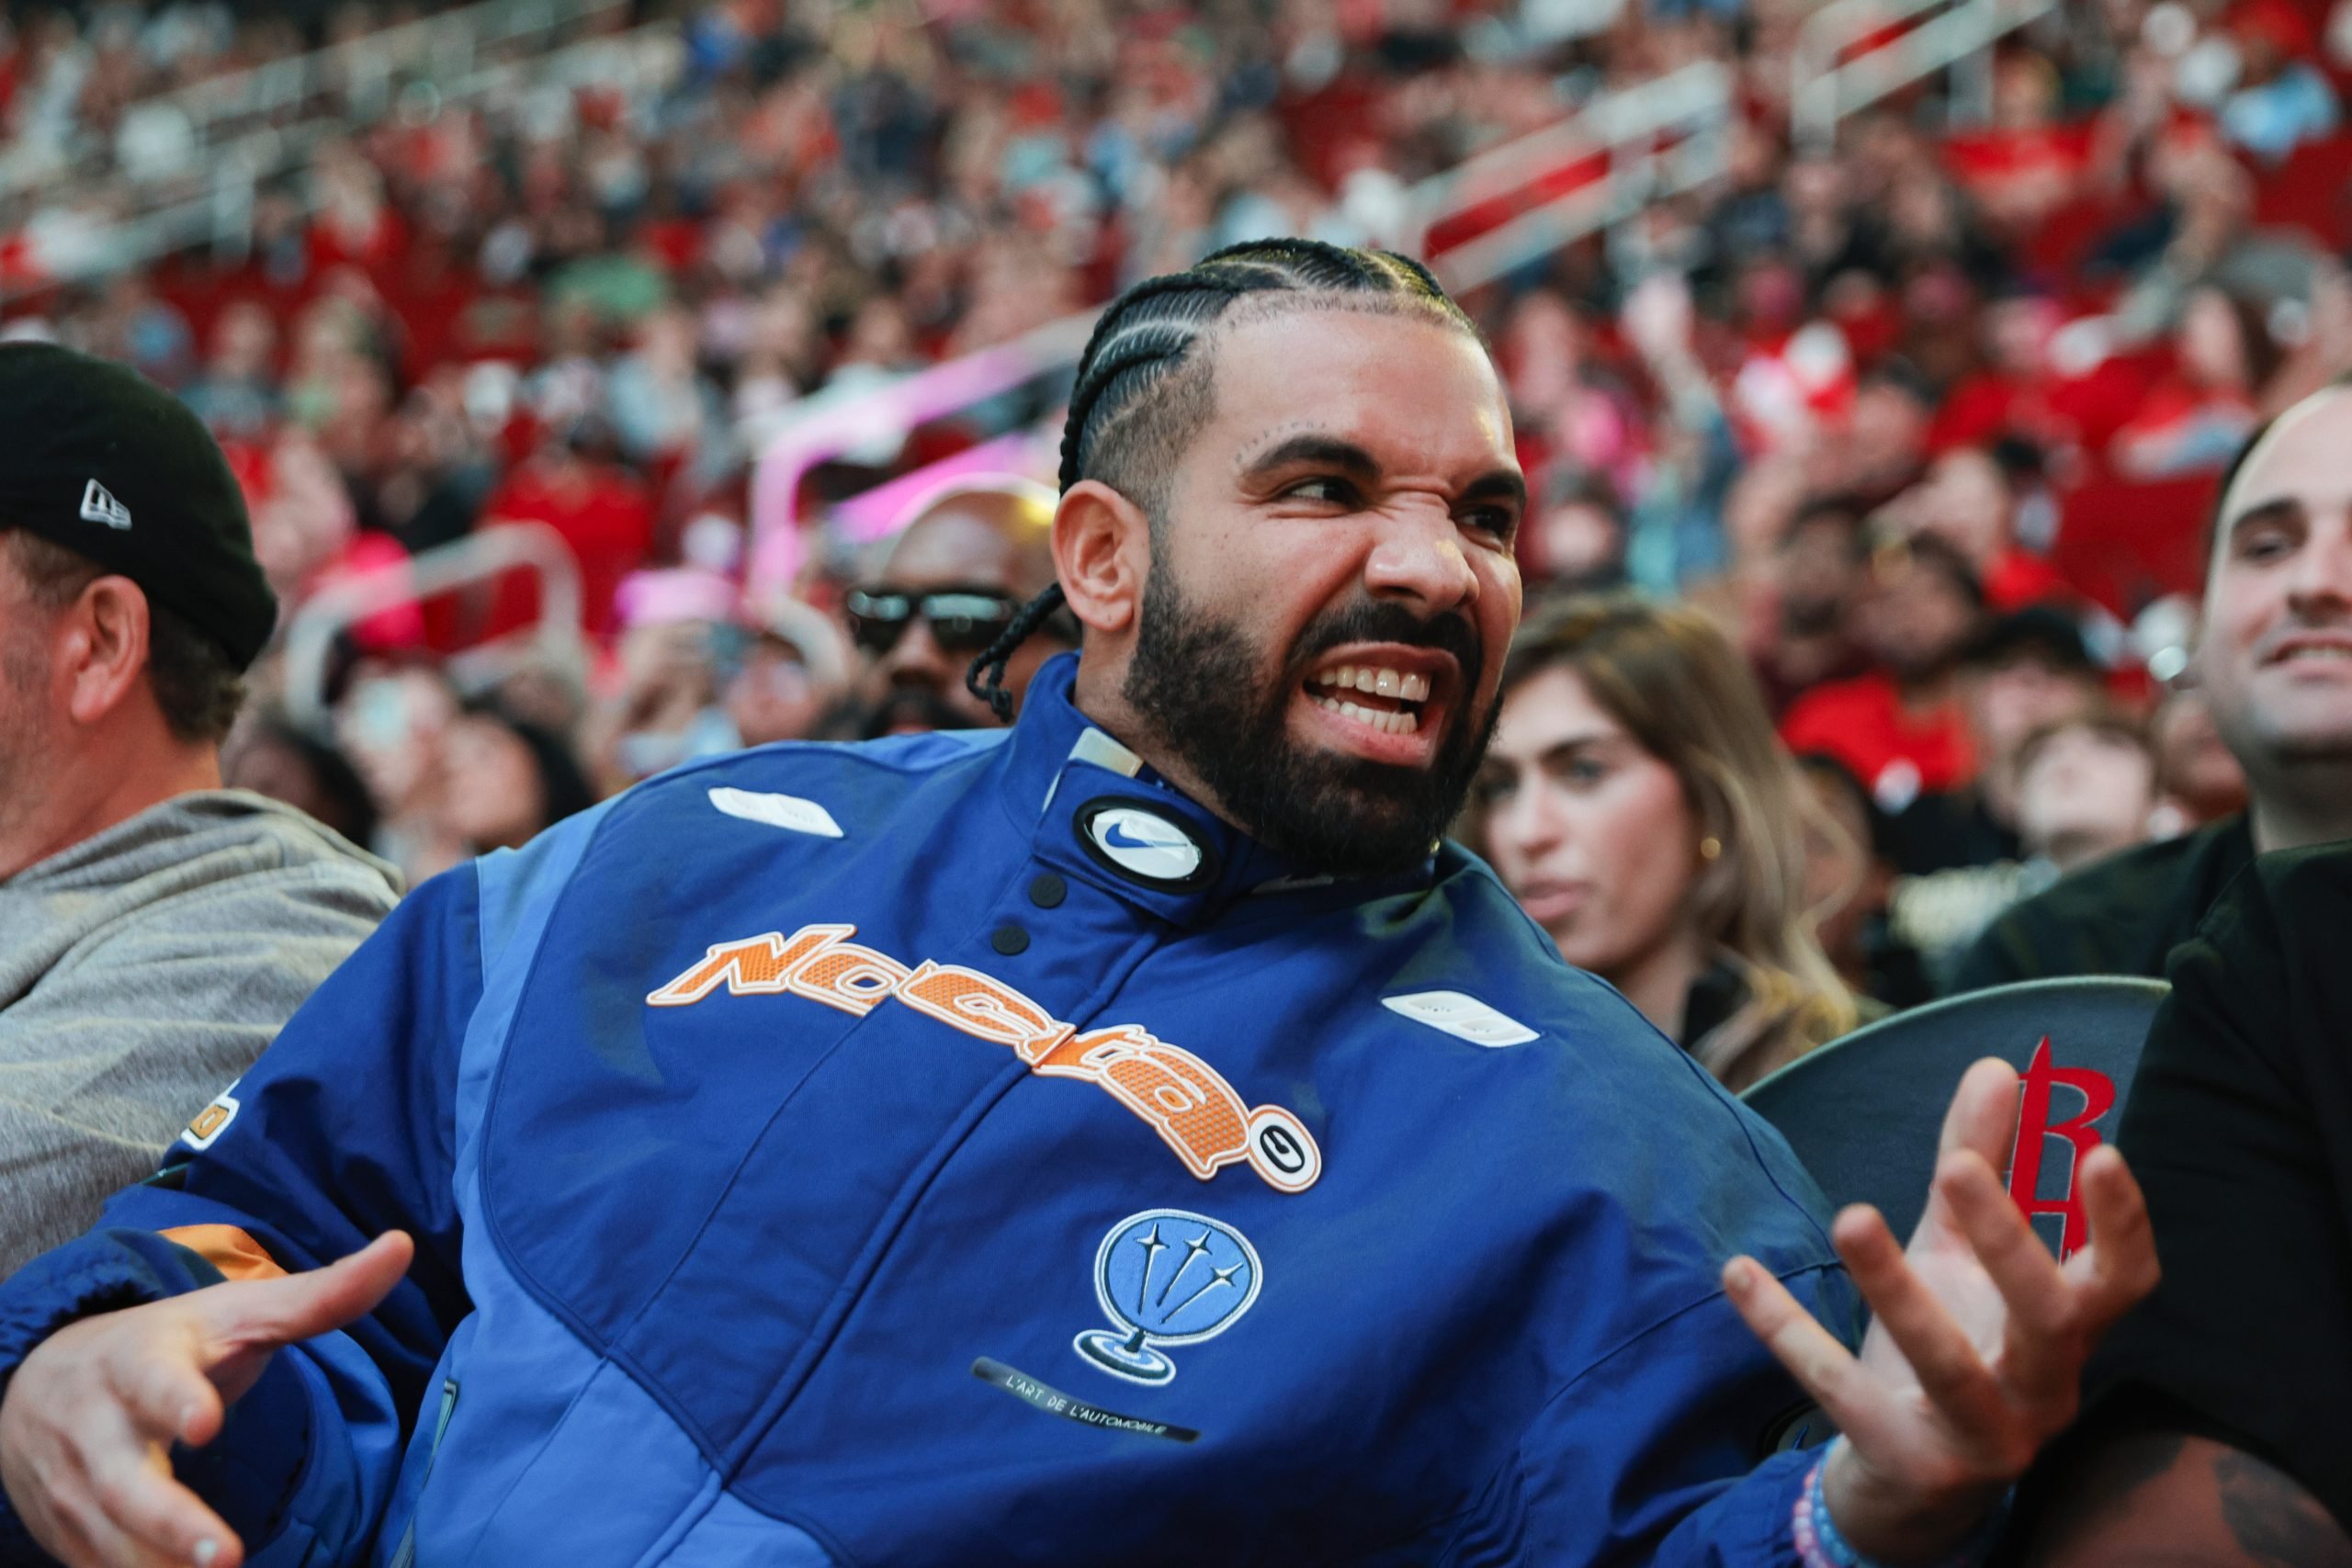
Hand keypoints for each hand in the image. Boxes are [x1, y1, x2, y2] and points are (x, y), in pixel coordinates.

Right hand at [0, 1233, 412, 1567]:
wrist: (47, 1382)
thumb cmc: (170, 1343)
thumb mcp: (236, 1314)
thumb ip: (320, 1296)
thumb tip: (401, 1246)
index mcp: (140, 1362)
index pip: (154, 1381)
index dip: (175, 1402)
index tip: (206, 1425)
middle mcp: (98, 1427)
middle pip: (126, 1483)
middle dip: (171, 1524)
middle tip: (226, 1558)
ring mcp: (75, 1485)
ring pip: (108, 1537)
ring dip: (155, 1565)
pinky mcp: (68, 1531)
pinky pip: (96, 1566)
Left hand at [1724, 1058, 2159, 1560]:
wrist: (1907, 1481)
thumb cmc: (1953, 1341)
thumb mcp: (1958, 1252)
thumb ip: (1982, 1161)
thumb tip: (1998, 1065)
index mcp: (2067, 1333)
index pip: (2124, 1282)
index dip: (2121, 1224)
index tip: (2098, 1148)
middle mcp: (2042, 1389)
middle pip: (2049, 1319)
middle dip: (2007, 1240)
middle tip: (1953, 1166)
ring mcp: (1981, 1437)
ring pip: (1948, 1364)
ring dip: (1896, 1290)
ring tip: (1850, 1216)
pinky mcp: (1907, 1463)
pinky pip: (1842, 1392)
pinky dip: (1788, 1333)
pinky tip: (1739, 1274)